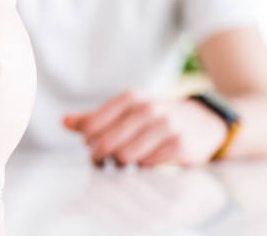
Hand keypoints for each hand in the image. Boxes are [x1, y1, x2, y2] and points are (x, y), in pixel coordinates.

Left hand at [64, 91, 227, 166]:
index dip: (87, 140)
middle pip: (106, 142)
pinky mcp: (179, 145)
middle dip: (100, 156)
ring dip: (121, 164)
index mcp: (131, 98)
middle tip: (103, 160)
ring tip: (124, 160)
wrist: (202, 122)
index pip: (93, 124)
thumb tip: (64, 122)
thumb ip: (95, 118)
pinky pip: (148, 165)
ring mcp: (166, 126)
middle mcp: (148, 109)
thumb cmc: (155, 118)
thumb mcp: (126, 112)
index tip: (91, 145)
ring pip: (126, 155)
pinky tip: (146, 162)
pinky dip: (143, 168)